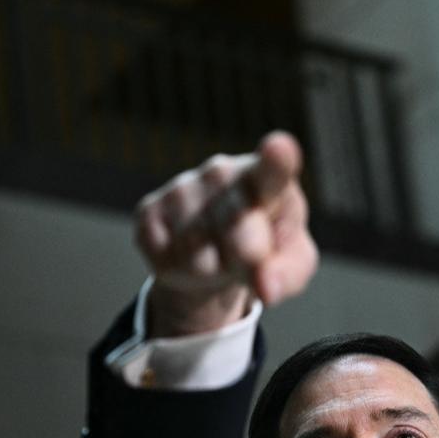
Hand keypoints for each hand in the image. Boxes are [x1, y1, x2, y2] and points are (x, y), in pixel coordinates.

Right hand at [134, 131, 317, 336]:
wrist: (216, 252)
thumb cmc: (265, 249)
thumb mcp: (290, 264)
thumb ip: (288, 274)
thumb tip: (267, 288)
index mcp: (268, 179)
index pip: (273, 168)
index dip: (277, 159)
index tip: (279, 148)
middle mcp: (222, 173)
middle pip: (239, 237)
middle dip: (246, 260)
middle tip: (248, 256)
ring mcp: (182, 188)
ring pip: (199, 257)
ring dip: (212, 270)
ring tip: (218, 255)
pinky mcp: (148, 211)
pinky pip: (166, 261)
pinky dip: (180, 273)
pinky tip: (187, 254)